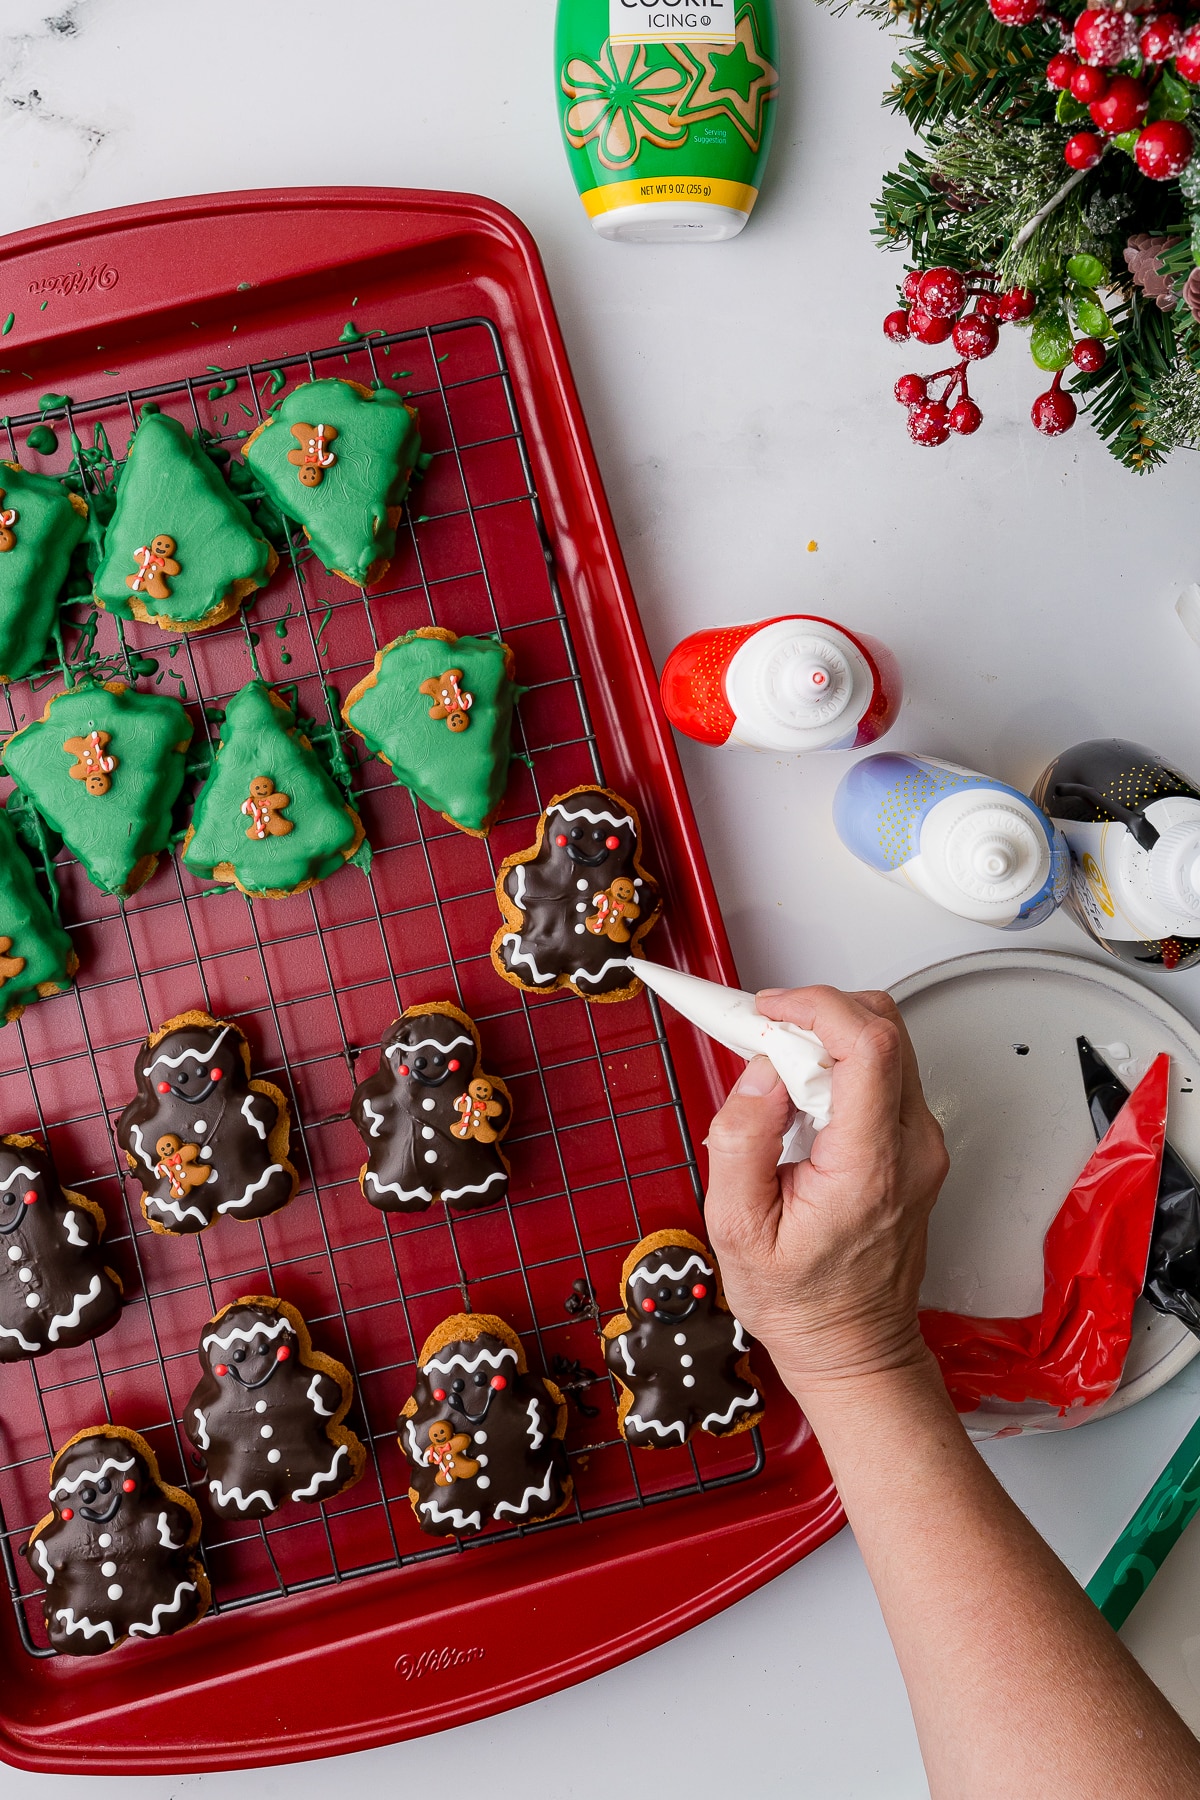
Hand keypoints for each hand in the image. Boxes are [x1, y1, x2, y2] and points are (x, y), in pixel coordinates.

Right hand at [703, 987, 948, 1398]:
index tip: (768, 1010)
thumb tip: (759, 1073)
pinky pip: (884, 1075)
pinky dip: (840, 1064)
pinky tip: (800, 1097)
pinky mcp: (916, 1147)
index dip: (815, 1006)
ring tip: (776, 1071)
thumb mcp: (737, 1231)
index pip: (869, 1045)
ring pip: (887, 1044)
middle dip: (818, 1013)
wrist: (854, 1349)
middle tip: (764, 1036)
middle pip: (885, 1028)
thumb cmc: (801, 1304)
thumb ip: (742, 1141)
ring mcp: (922, 1145)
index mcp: (871, 1165)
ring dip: (828, 1037)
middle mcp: (912, 1147)